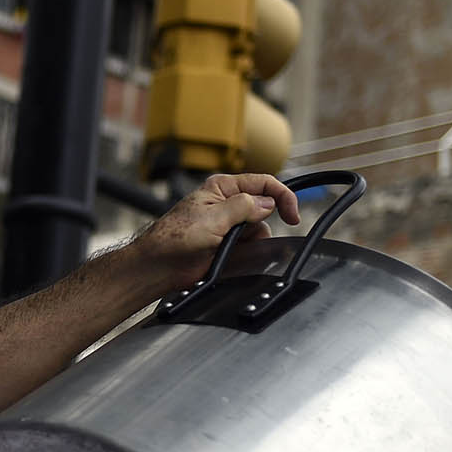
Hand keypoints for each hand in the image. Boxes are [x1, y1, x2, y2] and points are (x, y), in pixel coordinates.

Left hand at [134, 173, 301, 287]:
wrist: (159, 267)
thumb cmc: (173, 239)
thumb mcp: (213, 217)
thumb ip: (243, 206)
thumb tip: (267, 203)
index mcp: (222, 188)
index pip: (263, 183)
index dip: (282, 196)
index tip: (292, 215)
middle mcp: (227, 203)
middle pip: (264, 208)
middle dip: (261, 224)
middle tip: (247, 237)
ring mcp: (228, 224)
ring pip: (259, 229)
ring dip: (252, 241)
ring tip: (230, 249)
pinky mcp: (227, 244)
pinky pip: (249, 245)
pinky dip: (248, 252)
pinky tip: (232, 257)